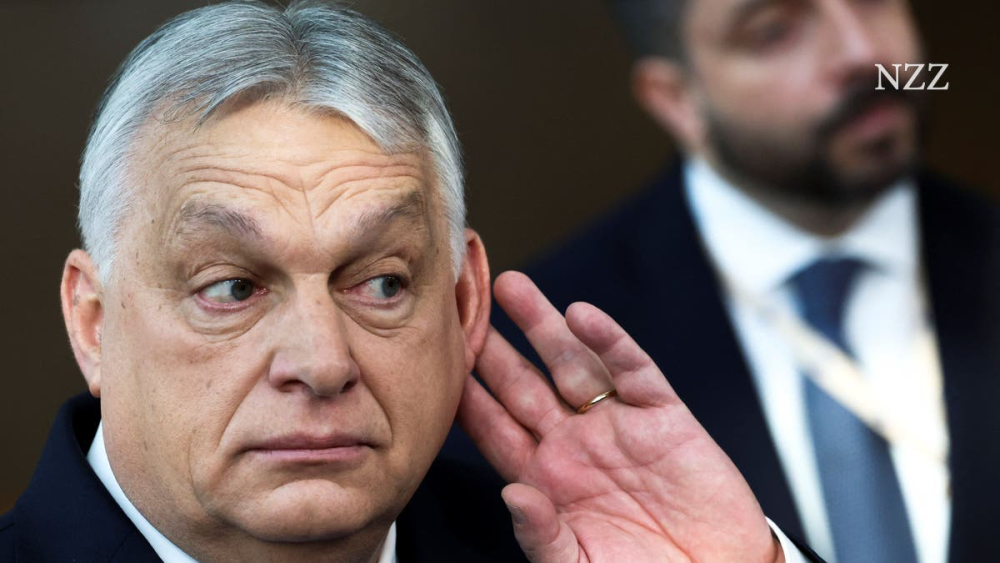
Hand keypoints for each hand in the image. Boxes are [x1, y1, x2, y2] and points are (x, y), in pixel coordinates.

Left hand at [458, 272, 782, 562]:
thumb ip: (542, 535)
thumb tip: (512, 495)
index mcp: (546, 479)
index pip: (494, 428)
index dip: (467, 394)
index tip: (436, 360)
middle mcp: (575, 444)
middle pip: (523, 383)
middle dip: (493, 345)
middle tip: (462, 302)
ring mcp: (618, 426)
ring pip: (571, 364)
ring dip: (542, 325)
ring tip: (512, 287)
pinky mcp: (665, 418)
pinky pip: (632, 370)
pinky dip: (609, 342)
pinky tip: (582, 316)